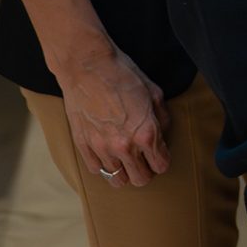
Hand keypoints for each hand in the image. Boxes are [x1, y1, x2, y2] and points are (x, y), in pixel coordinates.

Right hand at [57, 45, 170, 188]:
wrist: (87, 66)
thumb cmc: (123, 75)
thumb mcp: (154, 93)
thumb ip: (162, 119)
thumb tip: (162, 135)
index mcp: (146, 133)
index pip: (161, 166)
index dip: (163, 160)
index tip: (160, 154)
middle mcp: (124, 146)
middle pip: (140, 179)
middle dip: (146, 171)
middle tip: (144, 158)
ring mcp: (101, 148)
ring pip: (117, 179)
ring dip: (125, 170)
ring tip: (125, 157)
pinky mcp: (83, 145)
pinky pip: (97, 169)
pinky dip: (104, 165)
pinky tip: (107, 152)